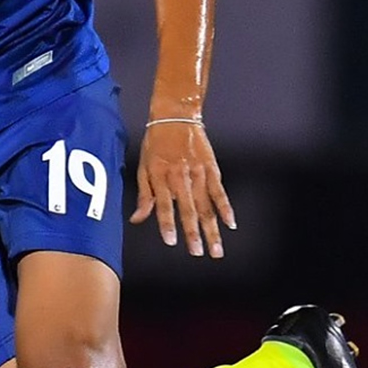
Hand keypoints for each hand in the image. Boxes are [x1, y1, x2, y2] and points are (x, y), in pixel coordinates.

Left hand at [130, 120, 235, 256]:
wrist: (176, 115)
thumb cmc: (156, 142)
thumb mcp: (143, 166)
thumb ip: (144, 195)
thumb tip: (137, 218)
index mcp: (160, 176)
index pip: (164, 205)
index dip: (167, 224)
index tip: (172, 241)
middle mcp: (180, 175)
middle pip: (188, 208)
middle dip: (193, 233)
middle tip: (198, 252)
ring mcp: (198, 172)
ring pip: (206, 205)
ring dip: (212, 228)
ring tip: (216, 248)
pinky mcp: (211, 167)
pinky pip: (220, 191)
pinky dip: (225, 207)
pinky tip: (230, 223)